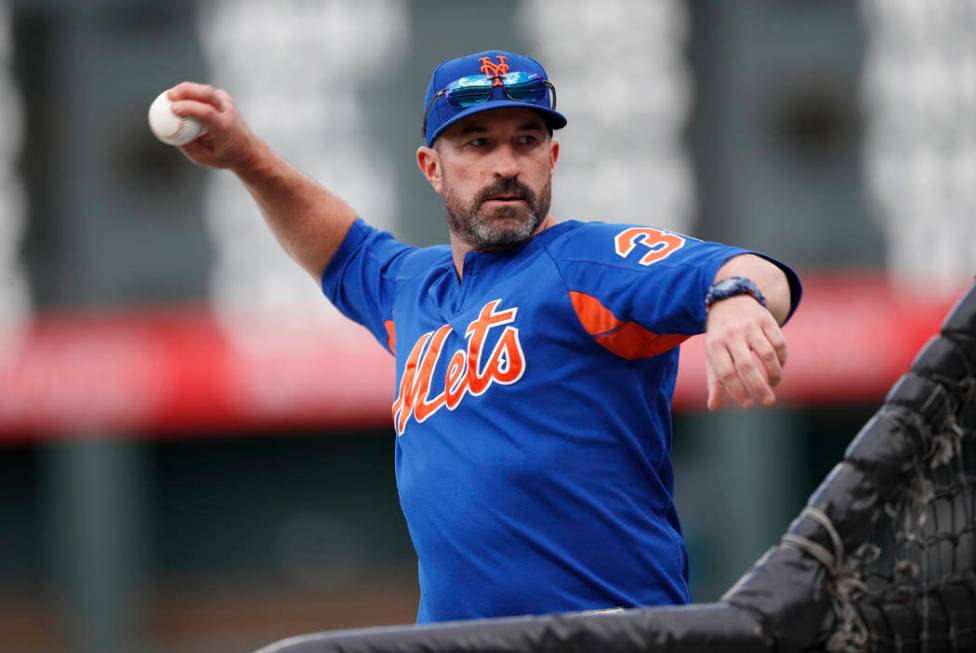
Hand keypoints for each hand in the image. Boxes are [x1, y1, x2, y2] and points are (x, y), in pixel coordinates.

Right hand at [166, 82, 258, 172]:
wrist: (248, 150)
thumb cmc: (224, 156)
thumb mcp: (203, 158)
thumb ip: (187, 146)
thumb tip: (167, 133)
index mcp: (225, 128)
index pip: (207, 112)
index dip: (189, 108)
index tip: (173, 109)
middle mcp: (228, 113)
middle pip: (207, 94)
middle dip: (186, 91)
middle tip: (168, 96)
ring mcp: (228, 104)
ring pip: (206, 90)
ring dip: (187, 89)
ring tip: (171, 96)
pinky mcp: (224, 99)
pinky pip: (206, 92)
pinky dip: (193, 92)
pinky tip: (181, 97)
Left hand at [704, 295, 786, 410]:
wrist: (728, 301)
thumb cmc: (720, 337)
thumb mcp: (712, 355)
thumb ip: (715, 381)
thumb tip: (713, 408)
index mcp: (714, 345)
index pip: (726, 373)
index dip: (738, 391)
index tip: (748, 404)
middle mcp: (731, 334)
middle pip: (747, 366)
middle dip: (759, 387)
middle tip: (768, 401)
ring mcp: (749, 325)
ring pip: (767, 354)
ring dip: (774, 373)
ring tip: (774, 384)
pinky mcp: (765, 318)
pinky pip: (779, 342)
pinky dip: (782, 358)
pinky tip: (779, 367)